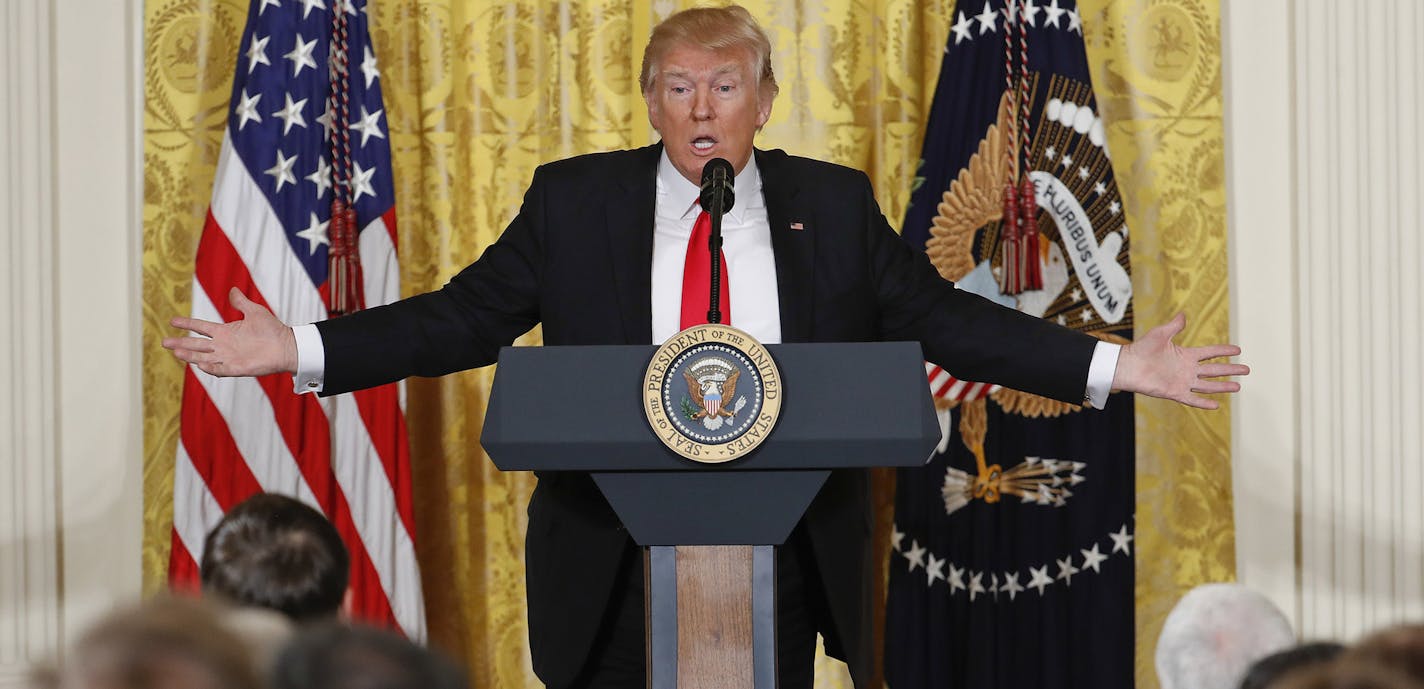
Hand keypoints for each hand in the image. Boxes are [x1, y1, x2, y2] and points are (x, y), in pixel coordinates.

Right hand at [162, 287, 298, 376]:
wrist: (287, 346)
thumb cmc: (272, 329)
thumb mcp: (254, 311)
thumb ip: (241, 302)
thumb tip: (233, 290)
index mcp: (225, 332)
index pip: (201, 328)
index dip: (187, 324)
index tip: (172, 321)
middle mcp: (224, 346)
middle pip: (197, 345)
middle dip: (181, 343)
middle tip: (164, 342)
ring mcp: (229, 358)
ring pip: (204, 358)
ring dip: (190, 356)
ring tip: (176, 352)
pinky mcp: (237, 368)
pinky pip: (220, 369)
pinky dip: (211, 368)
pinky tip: (200, 365)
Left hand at [1112, 312, 1248, 409]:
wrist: (1127, 366)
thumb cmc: (1142, 348)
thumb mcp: (1160, 334)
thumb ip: (1174, 326)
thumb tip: (1184, 314)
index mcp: (1186, 355)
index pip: (1210, 352)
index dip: (1224, 350)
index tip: (1239, 350)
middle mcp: (1187, 369)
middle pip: (1214, 369)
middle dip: (1230, 369)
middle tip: (1247, 370)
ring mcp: (1181, 381)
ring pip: (1207, 385)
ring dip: (1222, 386)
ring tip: (1239, 387)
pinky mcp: (1174, 392)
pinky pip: (1192, 399)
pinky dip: (1203, 402)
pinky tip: (1217, 405)